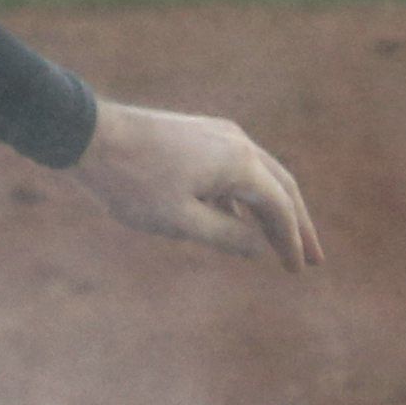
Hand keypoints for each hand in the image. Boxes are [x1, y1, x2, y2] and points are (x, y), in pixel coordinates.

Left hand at [69, 101, 321, 271]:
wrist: (91, 136)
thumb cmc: (133, 183)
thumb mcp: (180, 221)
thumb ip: (226, 236)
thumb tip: (260, 248)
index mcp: (239, 163)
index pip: (279, 207)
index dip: (291, 241)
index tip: (299, 269)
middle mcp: (237, 143)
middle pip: (281, 187)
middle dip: (297, 225)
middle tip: (314, 258)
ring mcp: (218, 135)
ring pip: (258, 177)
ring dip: (271, 211)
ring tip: (279, 243)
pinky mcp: (199, 136)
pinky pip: (234, 170)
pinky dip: (243, 199)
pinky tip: (239, 222)